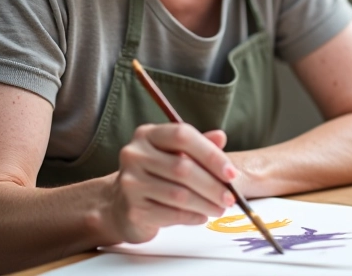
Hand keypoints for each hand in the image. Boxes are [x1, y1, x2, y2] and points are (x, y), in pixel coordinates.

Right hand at [108, 123, 238, 243]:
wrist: (121, 204)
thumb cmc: (155, 175)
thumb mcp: (176, 154)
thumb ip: (198, 146)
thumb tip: (220, 137)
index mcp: (147, 135)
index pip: (183, 136)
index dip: (211, 154)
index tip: (231, 173)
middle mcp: (134, 155)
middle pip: (182, 168)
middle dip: (212, 185)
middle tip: (231, 197)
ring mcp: (131, 182)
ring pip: (179, 195)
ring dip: (206, 204)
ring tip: (220, 208)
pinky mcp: (133, 209)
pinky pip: (171, 214)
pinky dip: (192, 217)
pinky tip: (202, 216)